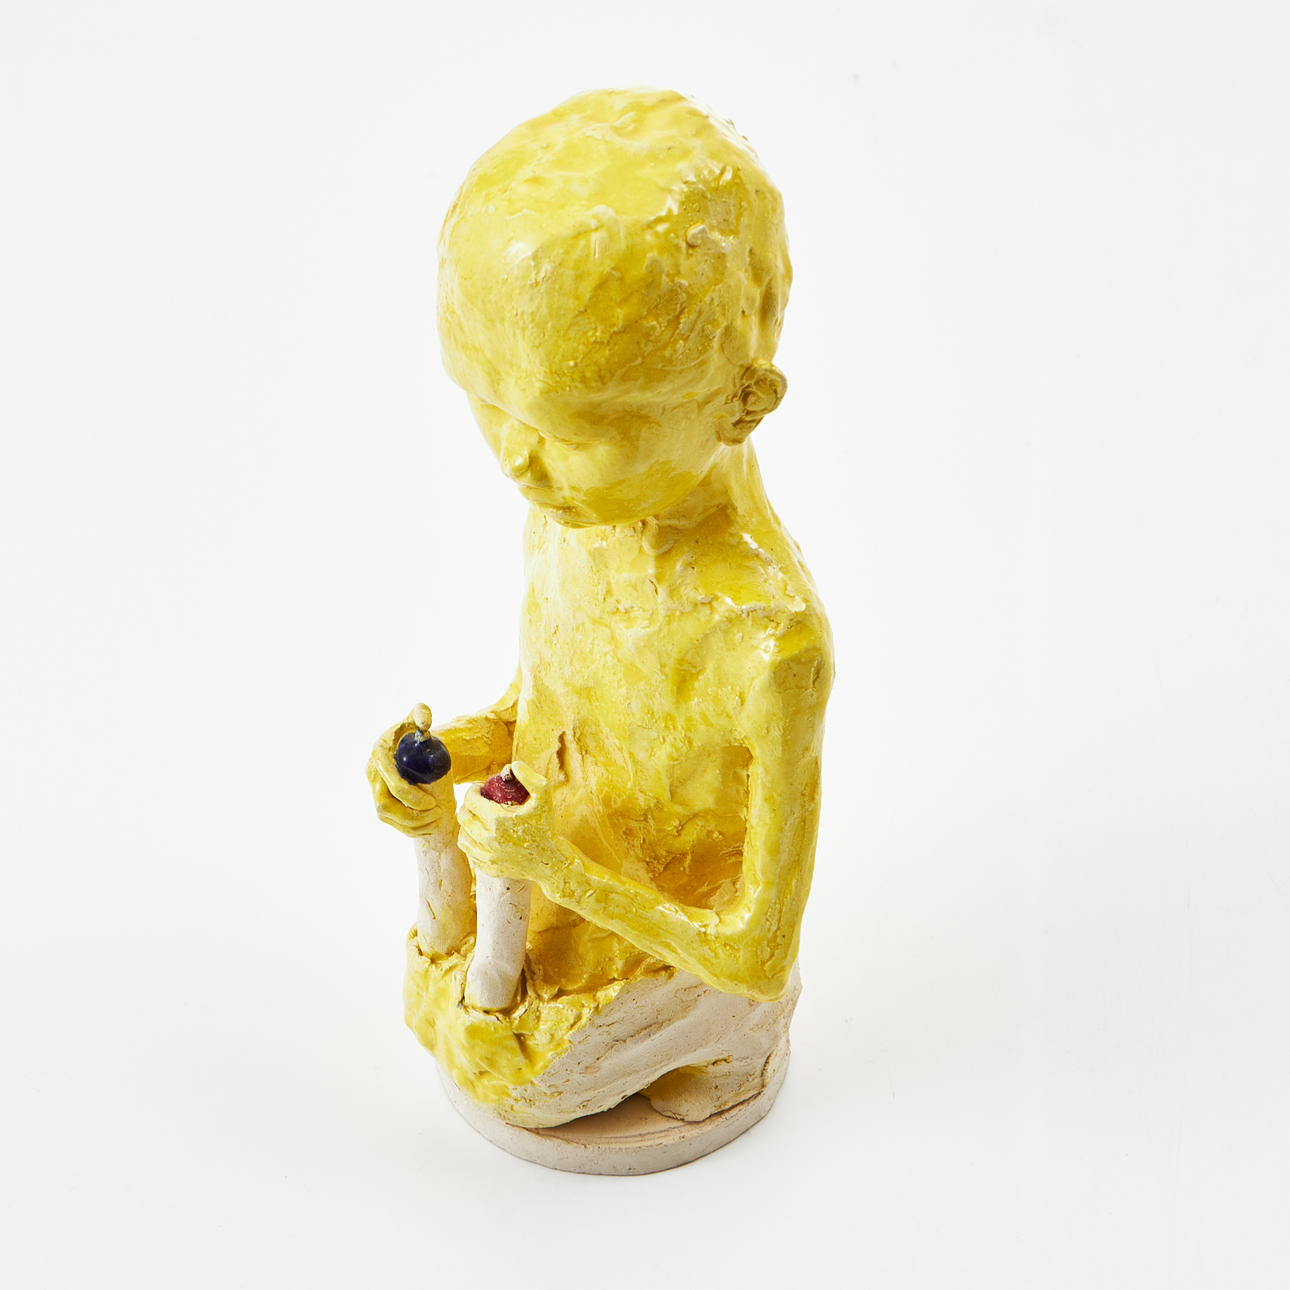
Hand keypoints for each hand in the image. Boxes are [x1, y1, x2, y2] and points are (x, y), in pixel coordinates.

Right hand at [366, 706, 453, 837]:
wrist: (412, 752)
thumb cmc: (416, 735)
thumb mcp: (418, 722)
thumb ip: (421, 714)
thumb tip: (424, 722)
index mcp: (379, 753)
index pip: (392, 782)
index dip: (411, 795)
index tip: (433, 801)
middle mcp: (371, 773)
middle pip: (386, 804)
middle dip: (413, 813)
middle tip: (438, 811)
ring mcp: (373, 790)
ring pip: (387, 816)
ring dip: (412, 823)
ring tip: (437, 819)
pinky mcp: (379, 805)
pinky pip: (392, 824)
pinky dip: (411, 829)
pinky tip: (430, 826)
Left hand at [455, 760, 558, 881]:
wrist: (550, 860)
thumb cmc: (546, 826)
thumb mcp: (543, 796)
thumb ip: (529, 777)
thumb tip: (511, 766)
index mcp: (497, 820)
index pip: (470, 800)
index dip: (473, 790)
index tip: (480, 788)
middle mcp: (488, 839)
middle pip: (463, 817)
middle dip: (467, 805)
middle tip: (477, 801)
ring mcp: (486, 856)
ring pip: (463, 836)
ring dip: (467, 824)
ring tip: (478, 819)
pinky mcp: (488, 868)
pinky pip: (470, 853)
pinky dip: (472, 842)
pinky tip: (481, 836)